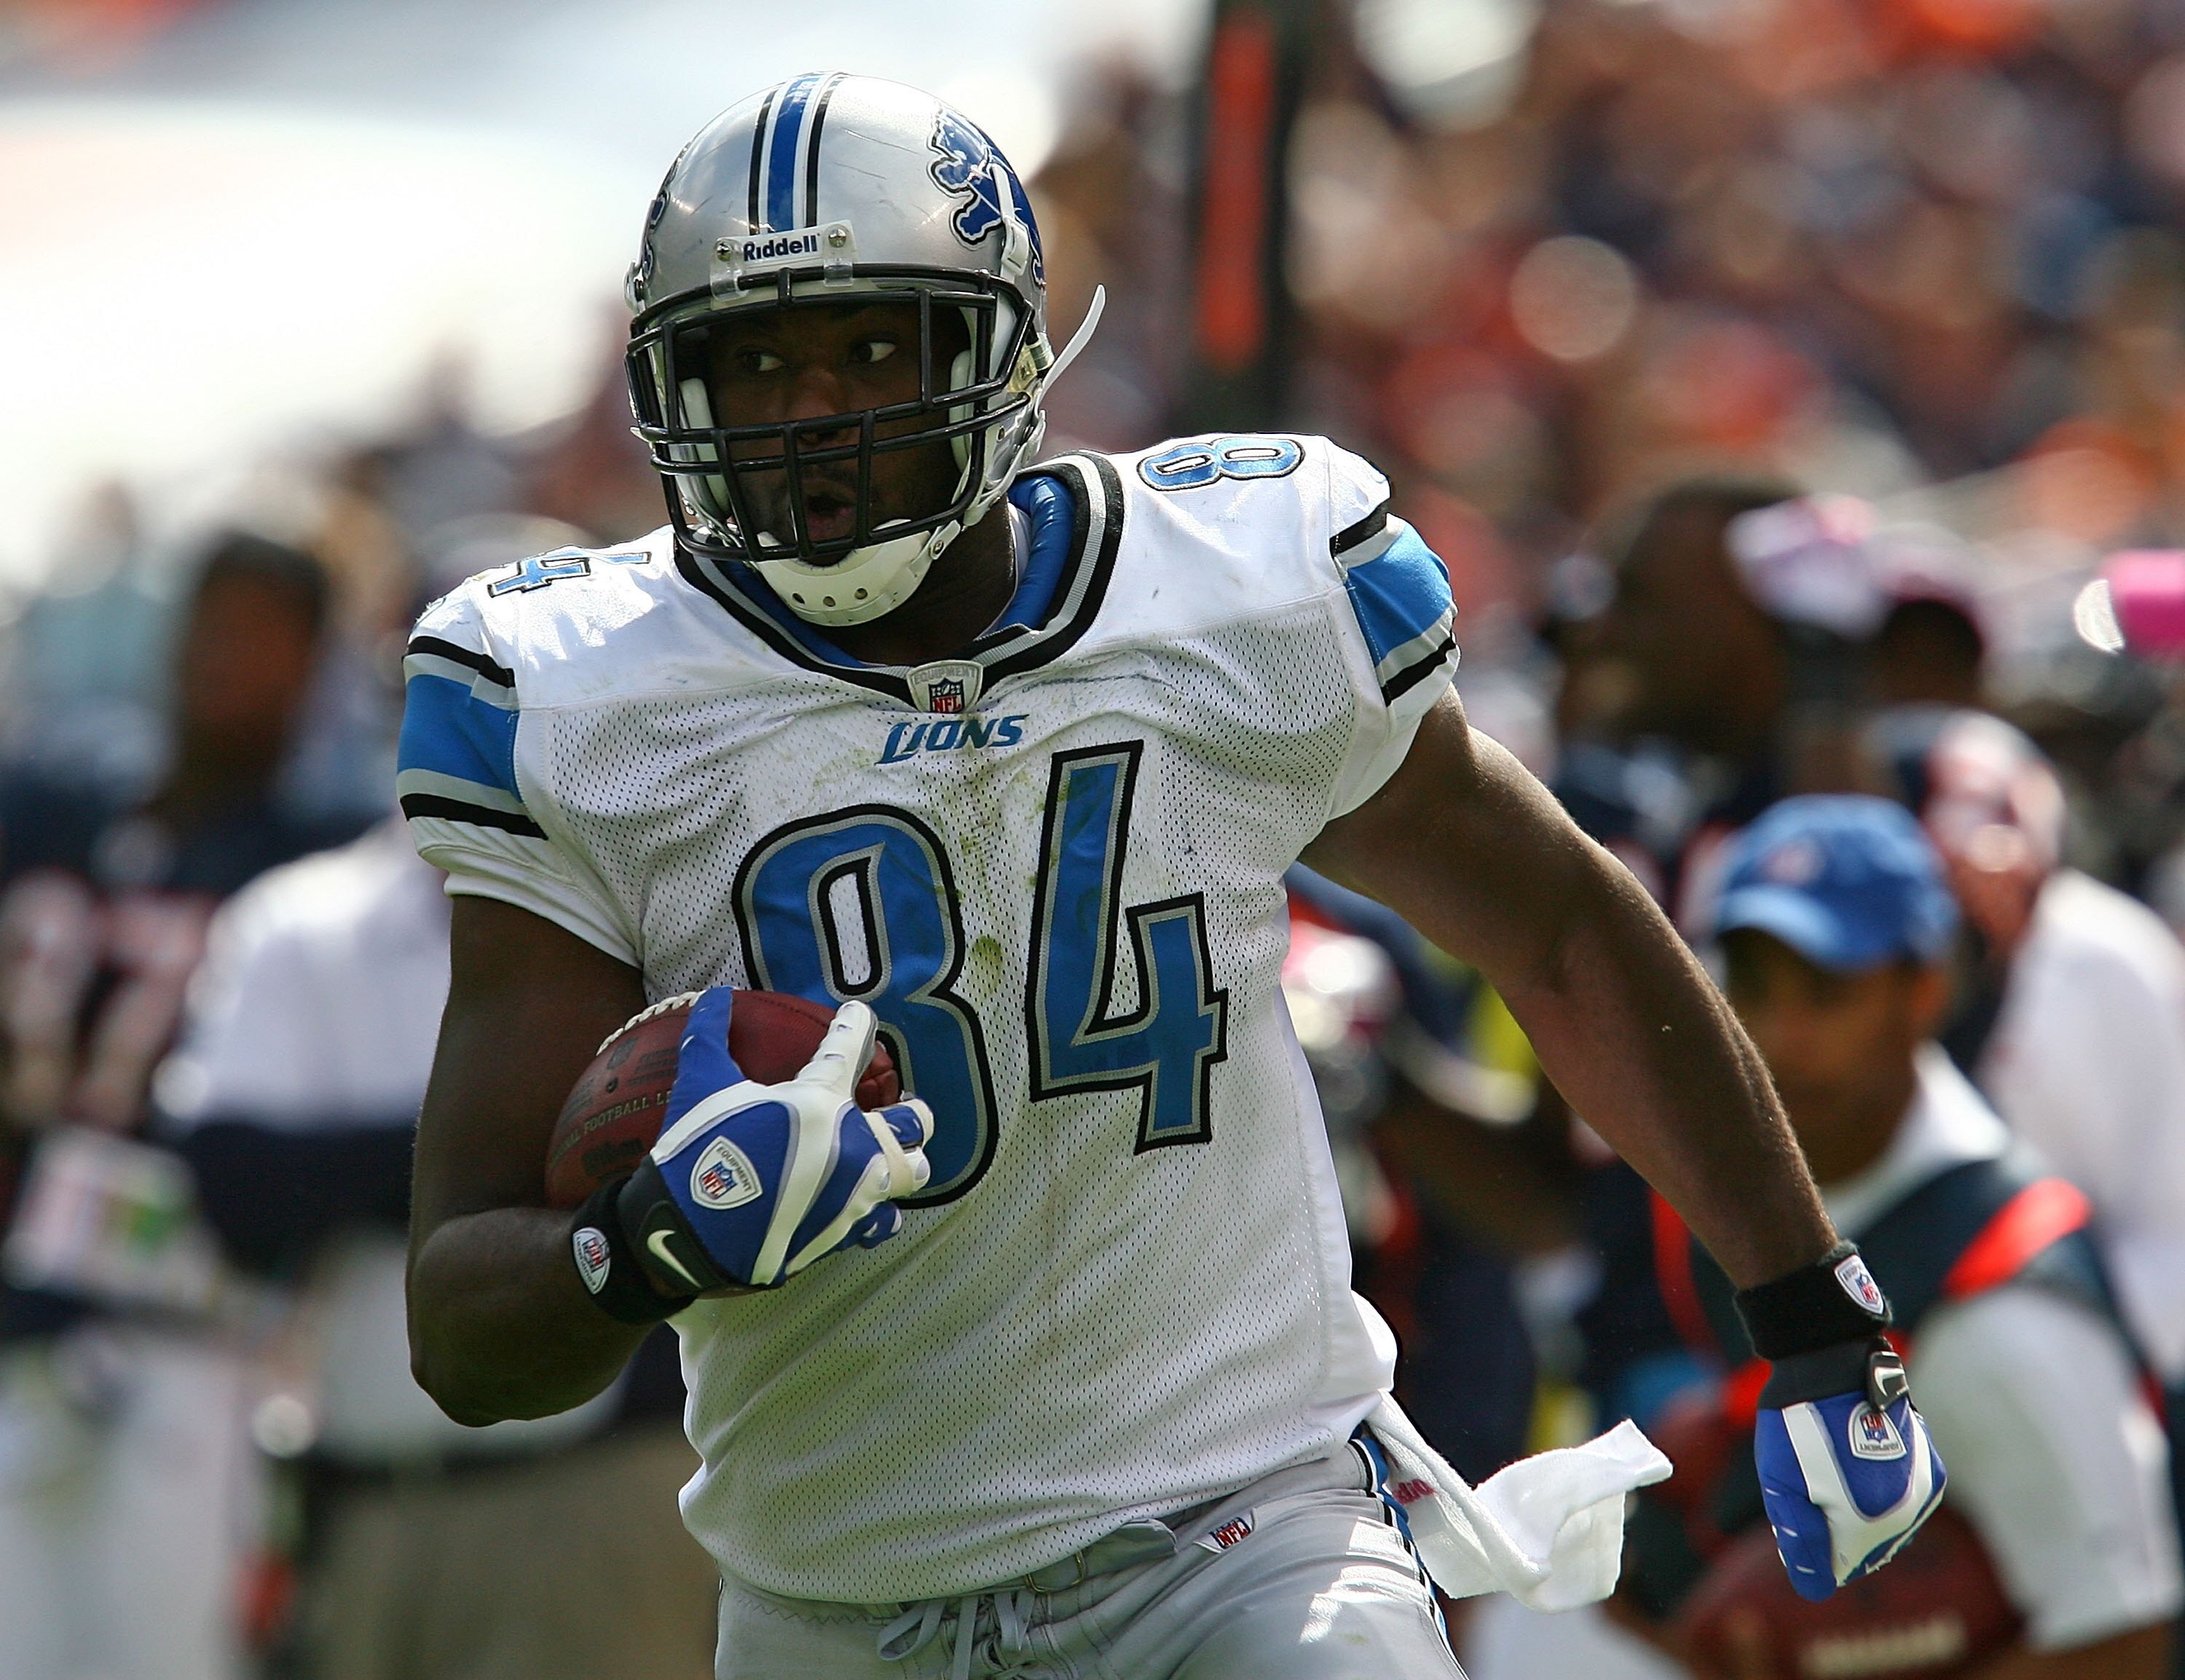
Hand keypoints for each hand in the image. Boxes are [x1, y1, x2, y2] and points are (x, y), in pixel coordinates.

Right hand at [614, 989, 932, 1290]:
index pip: (851, 1046)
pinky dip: (878, 1212)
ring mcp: (857, 1191)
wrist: (688, 1234)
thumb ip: (709, 1035)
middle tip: (899, 1104)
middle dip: (910, 1109)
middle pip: (914, 1120)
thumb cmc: (697, 1152)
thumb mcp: (700, 1085)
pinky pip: (882, 1221)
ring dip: (906, 1159)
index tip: (859, 1014)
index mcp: (821, 1100)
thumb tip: (712, 996)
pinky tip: (868, 1205)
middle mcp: (854, 1143)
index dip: (857, 1024)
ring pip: (912, 1171)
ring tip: (893, 1153)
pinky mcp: (847, 1230)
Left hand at [1753, 1340, 1944, 1600]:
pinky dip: (1878, 1498)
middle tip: (1807, 1486)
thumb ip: (1800, 1541)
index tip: (1793, 1510)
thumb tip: (1815, 1589)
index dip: (1809, 1547)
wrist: (1832, 1365)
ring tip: (1828, 1472)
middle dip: (1832, 1532)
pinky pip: (1902, 1505)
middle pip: (1863, 1550)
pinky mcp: (1929, 1472)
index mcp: (1870, 1523)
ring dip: (1857, 1515)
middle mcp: (1907, 1514)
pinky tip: (1852, 1468)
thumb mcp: (1781, 1485)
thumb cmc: (1798, 1424)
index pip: (1837, 1569)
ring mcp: (1922, 1492)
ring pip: (1884, 1528)